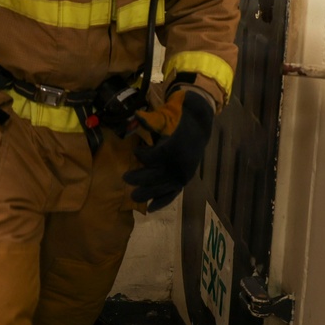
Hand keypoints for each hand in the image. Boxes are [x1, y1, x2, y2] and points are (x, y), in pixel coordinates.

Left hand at [123, 88, 214, 211]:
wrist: (200, 126)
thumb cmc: (179, 121)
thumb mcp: (166, 118)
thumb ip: (151, 121)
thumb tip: (135, 116)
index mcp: (174, 148)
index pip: (154, 156)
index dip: (143, 155)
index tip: (136, 151)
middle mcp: (178, 163)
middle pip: (156, 174)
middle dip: (139, 177)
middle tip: (124, 178)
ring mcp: (182, 173)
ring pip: (163, 187)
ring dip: (148, 193)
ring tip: (134, 196)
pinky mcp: (185, 179)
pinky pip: (173, 193)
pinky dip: (163, 201)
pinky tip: (151, 208)